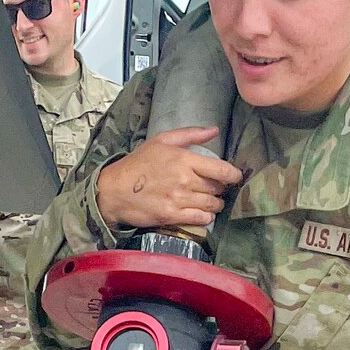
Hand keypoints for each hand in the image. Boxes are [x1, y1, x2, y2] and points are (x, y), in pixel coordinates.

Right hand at [96, 127, 243, 230]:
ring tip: (212, 201)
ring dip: (216, 204)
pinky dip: (206, 217)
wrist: (114, 190)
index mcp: (184, 159)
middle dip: (221, 188)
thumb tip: (214, 130)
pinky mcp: (172, 216)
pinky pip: (201, 219)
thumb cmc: (138, 163)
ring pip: (212, 205)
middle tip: (216, 188)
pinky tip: (203, 213)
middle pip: (217, 188)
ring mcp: (179, 199)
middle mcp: (184, 180)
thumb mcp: (161, 140)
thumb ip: (190, 134)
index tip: (235, 177)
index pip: (222, 170)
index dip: (234, 175)